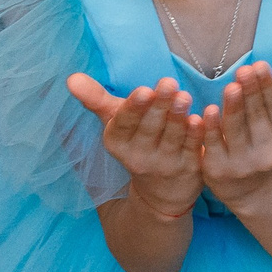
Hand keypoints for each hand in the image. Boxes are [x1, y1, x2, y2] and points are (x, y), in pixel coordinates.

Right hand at [67, 74, 202, 215]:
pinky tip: (201, 118)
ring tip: (184, 96)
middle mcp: (139, 157)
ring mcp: (165, 165)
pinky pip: (193, 149)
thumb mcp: (115, 123)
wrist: (161, 192)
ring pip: (172, 137)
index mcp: (118, 143)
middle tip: (168, 83)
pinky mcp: (189, 169)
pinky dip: (197, 134)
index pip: (124, 124)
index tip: (143, 90)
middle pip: (150, 128)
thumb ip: (95, 99)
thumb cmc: (137, 142)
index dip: (134, 109)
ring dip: (179, 116)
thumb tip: (71, 78)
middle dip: (159, 105)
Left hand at [197, 60, 271, 205]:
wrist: (248, 189)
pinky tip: (209, 110)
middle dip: (251, 92)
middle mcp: (267, 153)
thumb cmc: (263, 144)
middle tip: (245, 70)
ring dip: (234, 107)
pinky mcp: (218, 169)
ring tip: (232, 86)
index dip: (268, 87)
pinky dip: (211, 127)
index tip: (260, 65)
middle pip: (257, 117)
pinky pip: (213, 144)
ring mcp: (242, 163)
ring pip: (236, 129)